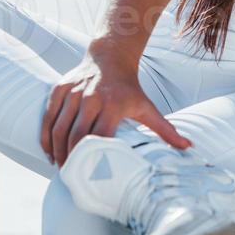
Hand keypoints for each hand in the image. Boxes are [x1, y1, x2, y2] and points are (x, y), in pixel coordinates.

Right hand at [41, 46, 190, 166]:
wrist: (110, 56)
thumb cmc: (129, 88)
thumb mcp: (147, 107)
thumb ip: (165, 130)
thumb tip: (188, 147)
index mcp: (114, 104)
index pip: (101, 137)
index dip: (94, 159)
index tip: (92, 176)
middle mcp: (92, 98)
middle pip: (77, 136)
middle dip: (73, 160)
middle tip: (72, 177)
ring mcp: (74, 93)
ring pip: (59, 128)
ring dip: (57, 151)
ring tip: (60, 167)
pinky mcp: (60, 89)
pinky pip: (48, 116)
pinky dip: (46, 136)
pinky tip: (49, 151)